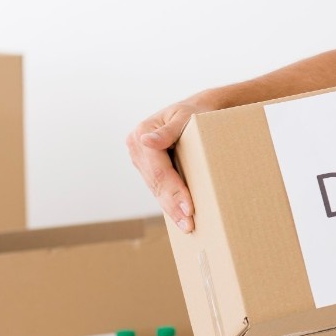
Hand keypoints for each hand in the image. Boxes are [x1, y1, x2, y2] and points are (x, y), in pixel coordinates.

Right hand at [125, 100, 208, 232]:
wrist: (198, 109)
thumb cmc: (196, 111)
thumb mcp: (186, 115)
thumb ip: (168, 130)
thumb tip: (146, 141)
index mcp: (142, 133)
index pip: (159, 169)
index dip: (174, 191)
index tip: (189, 208)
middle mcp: (137, 147)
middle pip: (156, 183)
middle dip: (173, 206)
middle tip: (189, 225)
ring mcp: (141, 159)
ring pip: (156, 189)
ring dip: (170, 209)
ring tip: (187, 226)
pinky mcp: (148, 167)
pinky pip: (158, 187)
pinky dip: (169, 203)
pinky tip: (179, 217)